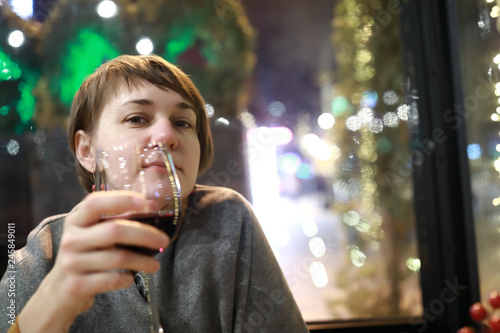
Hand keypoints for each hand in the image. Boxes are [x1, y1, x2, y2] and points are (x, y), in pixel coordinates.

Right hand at [18, 191, 169, 332]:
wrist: (59, 290)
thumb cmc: (86, 255)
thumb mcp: (93, 234)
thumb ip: (117, 220)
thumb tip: (151, 207)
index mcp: (76, 221)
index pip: (95, 203)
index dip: (121, 199)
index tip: (146, 202)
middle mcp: (71, 239)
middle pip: (114, 231)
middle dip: (145, 234)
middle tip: (164, 240)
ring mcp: (72, 263)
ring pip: (117, 258)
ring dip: (142, 260)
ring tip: (155, 265)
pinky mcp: (76, 285)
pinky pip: (111, 280)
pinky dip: (126, 279)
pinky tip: (132, 277)